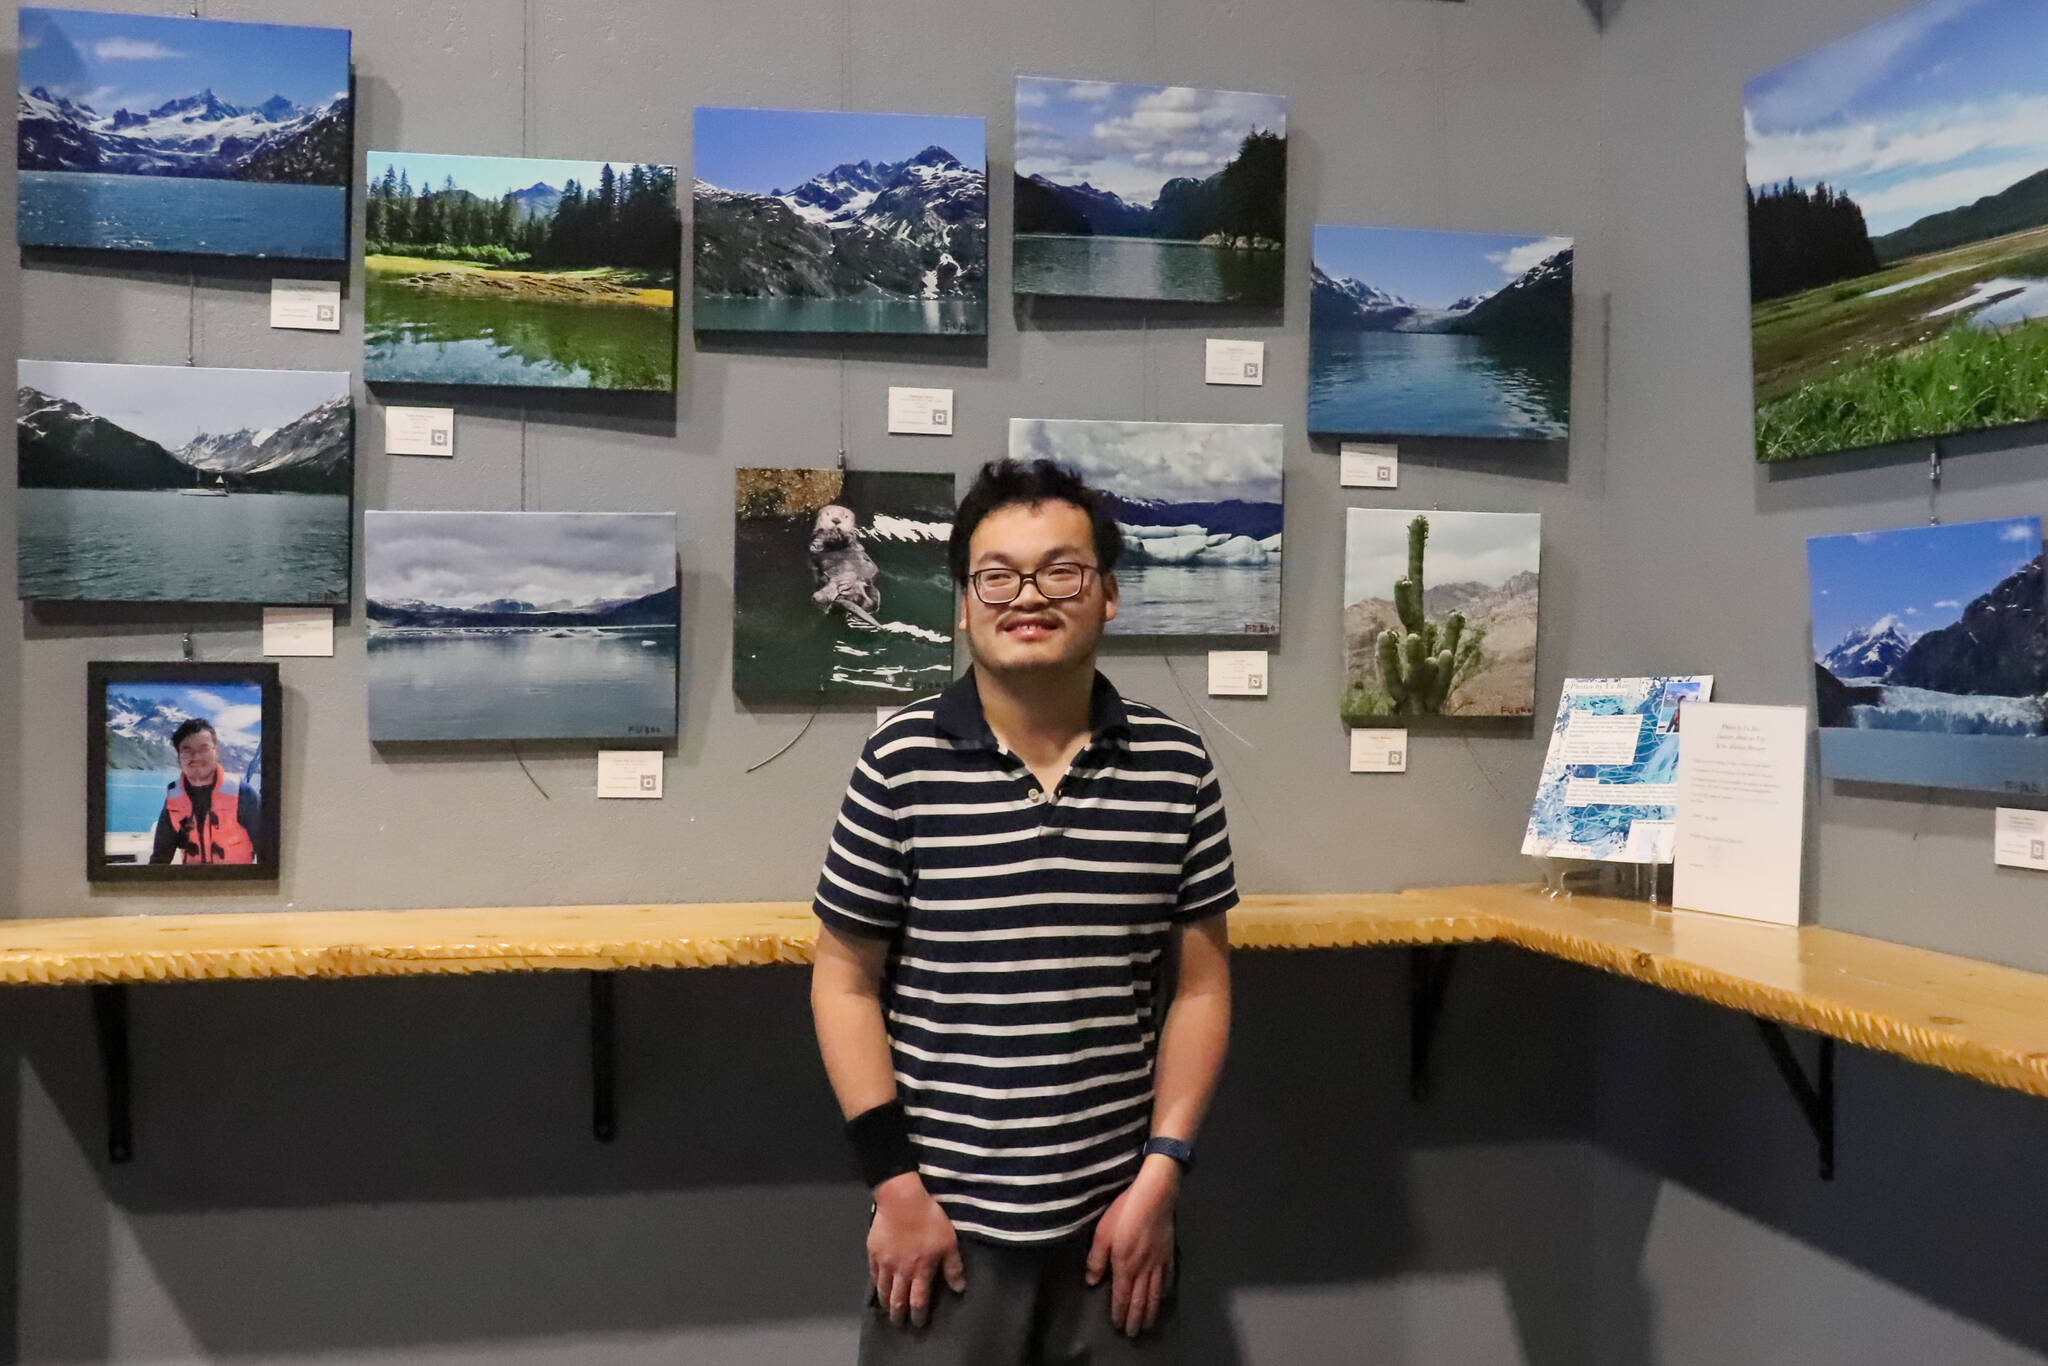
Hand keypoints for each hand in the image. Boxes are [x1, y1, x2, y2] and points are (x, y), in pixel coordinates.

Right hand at [867, 1173, 965, 1328]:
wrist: (901, 1200)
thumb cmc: (929, 1219)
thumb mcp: (949, 1242)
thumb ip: (953, 1267)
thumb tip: (958, 1289)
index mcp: (920, 1270)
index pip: (918, 1301)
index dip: (918, 1315)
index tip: (919, 1323)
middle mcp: (900, 1272)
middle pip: (897, 1300)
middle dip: (899, 1315)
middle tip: (899, 1323)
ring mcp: (884, 1263)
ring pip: (883, 1290)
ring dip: (886, 1303)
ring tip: (888, 1309)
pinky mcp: (873, 1252)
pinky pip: (873, 1274)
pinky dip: (876, 1285)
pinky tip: (878, 1288)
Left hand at [1085, 1156, 1179, 1336]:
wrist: (1155, 1195)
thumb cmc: (1125, 1211)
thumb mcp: (1102, 1233)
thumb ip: (1096, 1259)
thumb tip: (1092, 1281)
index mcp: (1125, 1266)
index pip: (1122, 1297)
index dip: (1120, 1313)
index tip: (1118, 1325)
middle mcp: (1144, 1269)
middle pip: (1141, 1300)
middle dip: (1136, 1319)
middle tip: (1134, 1333)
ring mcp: (1159, 1262)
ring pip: (1155, 1294)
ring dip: (1151, 1312)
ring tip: (1148, 1324)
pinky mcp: (1169, 1253)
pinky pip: (1168, 1279)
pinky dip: (1165, 1293)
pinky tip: (1163, 1298)